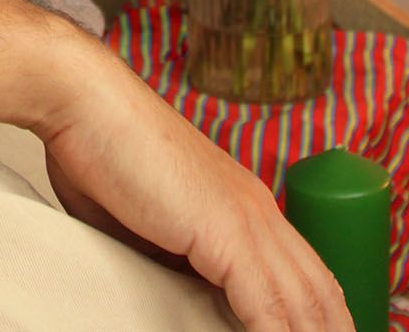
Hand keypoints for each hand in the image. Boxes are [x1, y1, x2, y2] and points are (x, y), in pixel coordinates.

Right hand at [34, 35, 351, 331]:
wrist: (84, 99)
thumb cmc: (96, 147)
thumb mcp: (145, 219)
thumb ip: (171, 256)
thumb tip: (176, 292)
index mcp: (241, 200)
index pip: (303, 272)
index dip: (314, 315)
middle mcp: (255, 207)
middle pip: (319, 291)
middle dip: (324, 330)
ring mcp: (246, 218)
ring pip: (306, 304)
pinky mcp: (227, 232)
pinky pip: (270, 310)